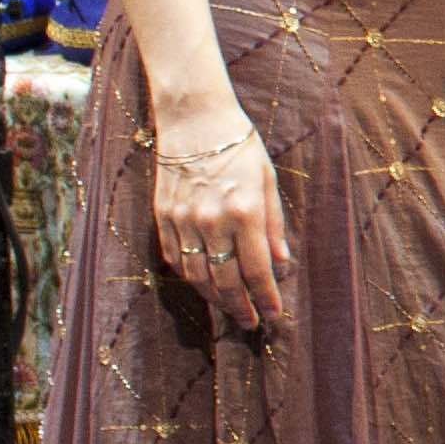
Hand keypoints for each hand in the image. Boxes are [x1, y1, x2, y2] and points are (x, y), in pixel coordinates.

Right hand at [149, 89, 287, 334]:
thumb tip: (282, 262)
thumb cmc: (240, 147)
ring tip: (230, 309)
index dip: (266, 298)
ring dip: (214, 298)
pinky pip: (176, 259)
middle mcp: (212, 221)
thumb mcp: (268, 181)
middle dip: (240, 307)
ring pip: (197, 276)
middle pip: (225, 280)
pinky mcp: (162, 218)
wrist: (194, 121)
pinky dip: (190, 277)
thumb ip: (274, 226)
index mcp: (245, 212)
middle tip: (252, 322)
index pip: (257, 270)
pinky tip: (203, 285)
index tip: (273, 315)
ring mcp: (183, 221)